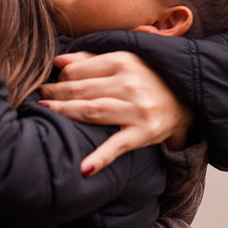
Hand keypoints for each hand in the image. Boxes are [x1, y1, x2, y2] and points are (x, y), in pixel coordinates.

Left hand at [38, 51, 193, 176]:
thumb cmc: (151, 79)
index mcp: (124, 61)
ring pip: (92, 111)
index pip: (80, 69)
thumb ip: (92, 59)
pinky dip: (100, 158)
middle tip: (38, 99)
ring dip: (65, 113)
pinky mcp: (145, 132)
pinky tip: (84, 168)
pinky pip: (118, 146)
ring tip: (46, 114)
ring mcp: (138, 109)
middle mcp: (130, 83)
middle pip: (82, 89)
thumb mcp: (127, 61)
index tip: (49, 84)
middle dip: (56, 94)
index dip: (60, 78)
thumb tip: (59, 61)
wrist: (189, 99)